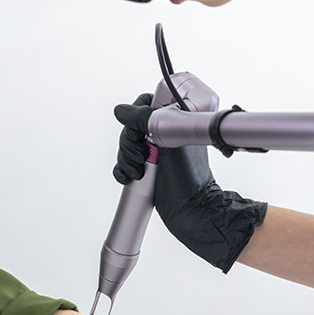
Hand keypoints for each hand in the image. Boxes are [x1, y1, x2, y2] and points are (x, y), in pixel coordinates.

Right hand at [112, 94, 267, 272]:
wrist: (191, 208)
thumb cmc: (189, 176)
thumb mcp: (167, 141)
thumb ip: (145, 121)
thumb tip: (122, 110)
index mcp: (171, 124)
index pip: (145, 106)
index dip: (137, 115)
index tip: (139, 130)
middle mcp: (160, 138)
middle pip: (130, 129)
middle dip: (130, 143)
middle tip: (141, 156)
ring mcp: (152, 156)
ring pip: (125, 148)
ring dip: (127, 159)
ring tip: (139, 171)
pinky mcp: (143, 172)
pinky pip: (123, 166)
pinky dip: (123, 171)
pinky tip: (131, 177)